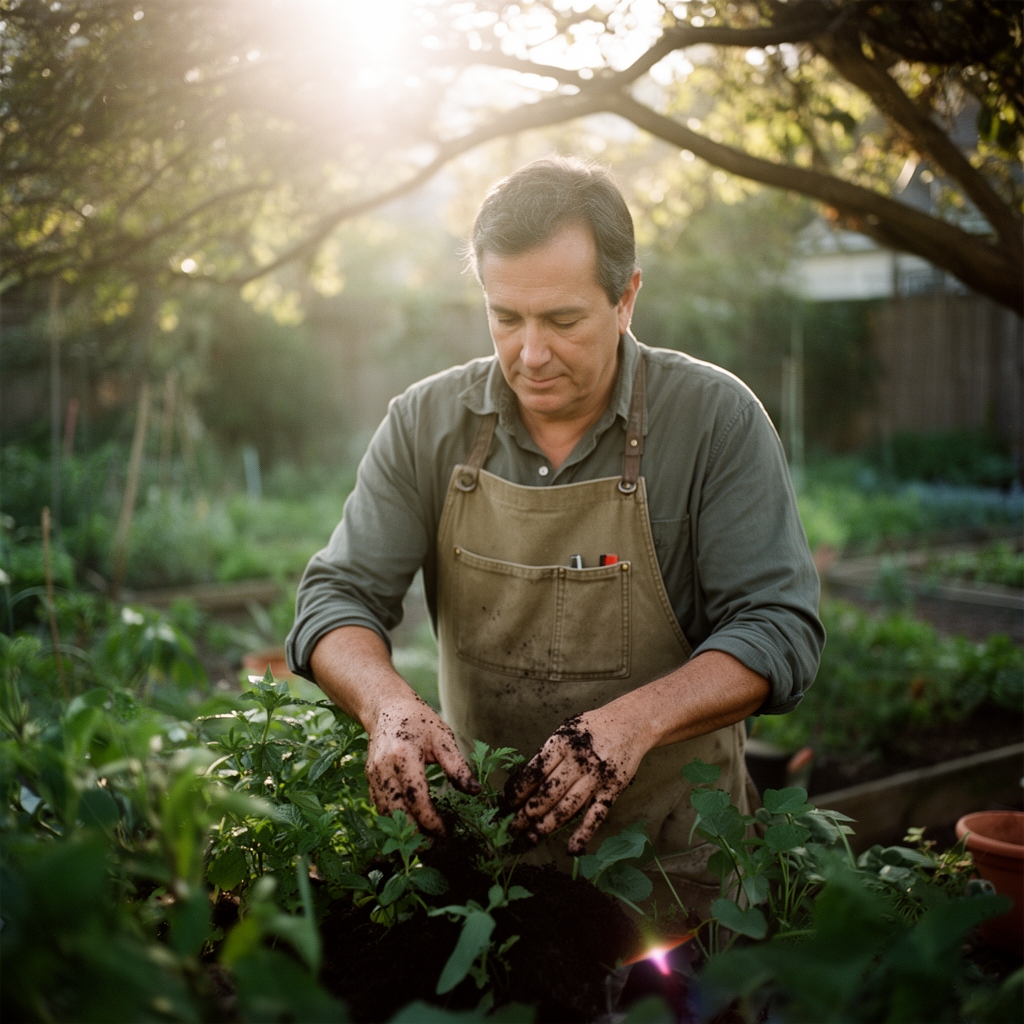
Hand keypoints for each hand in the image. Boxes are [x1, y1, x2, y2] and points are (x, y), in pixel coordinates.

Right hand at [365, 695, 479, 835]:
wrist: (387, 707)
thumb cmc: (418, 719)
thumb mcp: (443, 737)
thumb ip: (457, 766)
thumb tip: (474, 791)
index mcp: (403, 756)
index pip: (416, 798)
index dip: (430, 820)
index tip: (445, 832)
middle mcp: (383, 769)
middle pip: (396, 813)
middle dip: (415, 834)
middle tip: (435, 846)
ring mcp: (373, 776)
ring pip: (385, 814)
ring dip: (404, 830)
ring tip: (425, 840)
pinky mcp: (369, 780)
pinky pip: (380, 807)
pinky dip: (394, 820)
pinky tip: (411, 825)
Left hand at [504, 706, 649, 854]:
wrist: (630, 723)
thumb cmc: (591, 728)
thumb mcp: (566, 731)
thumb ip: (549, 755)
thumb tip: (524, 782)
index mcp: (562, 743)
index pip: (535, 772)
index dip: (519, 791)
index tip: (508, 804)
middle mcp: (578, 761)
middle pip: (548, 793)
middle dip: (527, 813)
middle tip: (513, 828)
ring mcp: (596, 777)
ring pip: (568, 807)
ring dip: (547, 826)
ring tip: (530, 838)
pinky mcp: (612, 790)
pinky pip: (596, 815)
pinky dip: (584, 833)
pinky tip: (571, 848)